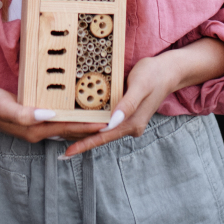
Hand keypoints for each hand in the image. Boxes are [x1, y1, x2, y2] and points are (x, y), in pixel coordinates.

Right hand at [0, 80, 103, 143]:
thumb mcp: (5, 107)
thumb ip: (26, 114)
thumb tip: (49, 115)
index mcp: (34, 130)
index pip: (66, 128)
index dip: (86, 126)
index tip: (105, 121)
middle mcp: (37, 130)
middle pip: (69, 130)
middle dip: (89, 126)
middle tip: (109, 117)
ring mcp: (35, 124)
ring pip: (64, 125)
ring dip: (81, 121)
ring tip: (99, 114)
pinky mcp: (32, 116)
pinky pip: (56, 118)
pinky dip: (69, 115)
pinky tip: (75, 108)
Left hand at [62, 37, 223, 156]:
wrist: (168, 71)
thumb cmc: (154, 74)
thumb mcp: (140, 85)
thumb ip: (127, 104)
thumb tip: (112, 121)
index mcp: (133, 123)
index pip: (104, 137)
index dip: (84, 144)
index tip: (67, 152)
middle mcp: (130, 127)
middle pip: (100, 137)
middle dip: (79, 140)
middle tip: (55, 142)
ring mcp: (129, 122)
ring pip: (102, 131)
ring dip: (84, 134)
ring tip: (62, 136)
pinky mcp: (126, 115)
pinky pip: (106, 124)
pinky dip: (92, 125)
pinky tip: (80, 124)